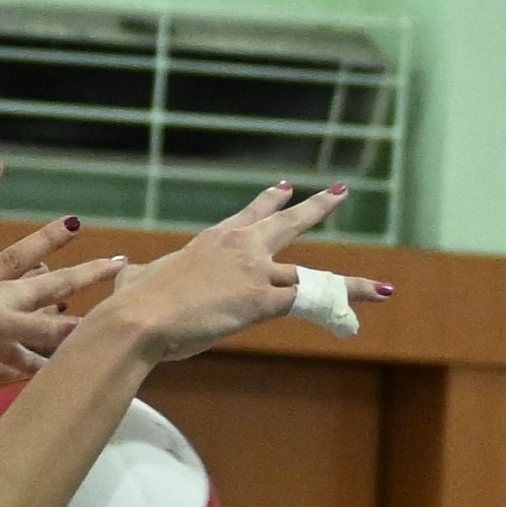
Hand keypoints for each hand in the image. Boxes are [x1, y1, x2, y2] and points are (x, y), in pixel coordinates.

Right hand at [86, 183, 385, 364]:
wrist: (140, 317)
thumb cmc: (133, 304)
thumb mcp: (135, 280)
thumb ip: (138, 274)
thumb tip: (123, 270)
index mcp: (213, 240)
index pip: (249, 215)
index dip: (269, 200)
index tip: (285, 187)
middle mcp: (240, 248)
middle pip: (288, 224)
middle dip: (317, 208)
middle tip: (339, 192)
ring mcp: (255, 273)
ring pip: (314, 276)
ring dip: (351, 284)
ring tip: (382, 288)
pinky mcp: (262, 302)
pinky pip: (309, 306)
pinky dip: (336, 314)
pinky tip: (358, 319)